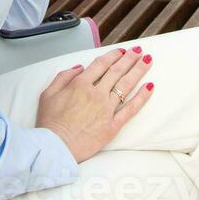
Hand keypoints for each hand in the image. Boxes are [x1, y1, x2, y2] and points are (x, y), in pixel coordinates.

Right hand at [35, 46, 154, 162]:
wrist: (55, 149)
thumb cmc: (50, 124)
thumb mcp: (48, 94)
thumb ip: (63, 77)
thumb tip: (79, 67)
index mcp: (80, 85)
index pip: (101, 64)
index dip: (113, 55)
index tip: (121, 51)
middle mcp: (96, 94)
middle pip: (117, 71)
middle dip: (130, 58)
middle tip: (139, 50)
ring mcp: (106, 109)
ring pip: (126, 85)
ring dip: (138, 70)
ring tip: (148, 60)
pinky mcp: (113, 125)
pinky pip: (131, 108)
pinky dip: (142, 97)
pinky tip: (150, 87)